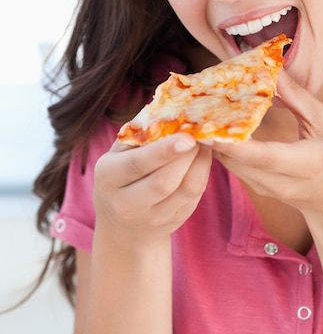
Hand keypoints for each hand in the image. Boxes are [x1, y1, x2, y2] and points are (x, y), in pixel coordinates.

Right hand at [93, 134, 212, 249]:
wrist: (122, 226)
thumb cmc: (121, 174)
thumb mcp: (118, 153)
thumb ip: (139, 132)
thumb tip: (166, 107)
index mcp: (108, 177)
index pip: (137, 164)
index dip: (164, 150)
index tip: (186, 136)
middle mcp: (126, 204)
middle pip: (164, 181)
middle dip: (187, 154)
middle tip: (201, 132)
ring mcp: (152, 218)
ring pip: (186, 190)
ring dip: (200, 161)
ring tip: (204, 141)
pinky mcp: (174, 222)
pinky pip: (195, 196)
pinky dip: (203, 172)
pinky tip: (202, 156)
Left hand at [212, 70, 322, 222]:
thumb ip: (297, 97)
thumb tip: (272, 70)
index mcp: (305, 164)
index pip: (264, 157)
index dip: (235, 144)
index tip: (210, 128)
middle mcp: (280, 182)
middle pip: (237, 161)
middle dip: (212, 134)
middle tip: (193, 106)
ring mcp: (265, 188)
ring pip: (228, 163)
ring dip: (212, 138)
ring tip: (198, 109)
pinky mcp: (255, 187)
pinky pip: (231, 165)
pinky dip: (220, 145)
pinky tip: (213, 123)